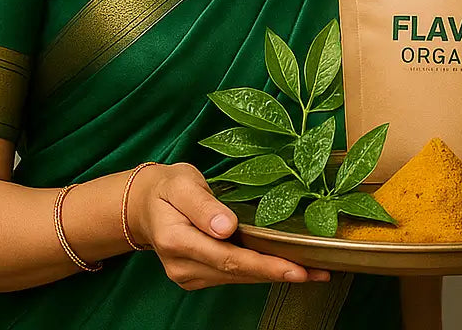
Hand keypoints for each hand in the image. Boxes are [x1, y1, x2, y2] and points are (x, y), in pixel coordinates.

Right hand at [130, 163, 330, 289]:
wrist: (144, 204)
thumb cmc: (167, 188)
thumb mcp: (182, 183)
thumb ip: (203, 205)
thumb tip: (227, 227)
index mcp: (177, 241)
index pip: (229, 258)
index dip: (265, 265)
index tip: (296, 268)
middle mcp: (182, 265)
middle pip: (238, 273)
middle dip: (279, 273)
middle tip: (318, 272)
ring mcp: (188, 275)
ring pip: (237, 278)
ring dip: (273, 275)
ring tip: (311, 271)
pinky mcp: (196, 276)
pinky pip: (232, 276)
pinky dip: (258, 272)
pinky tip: (283, 267)